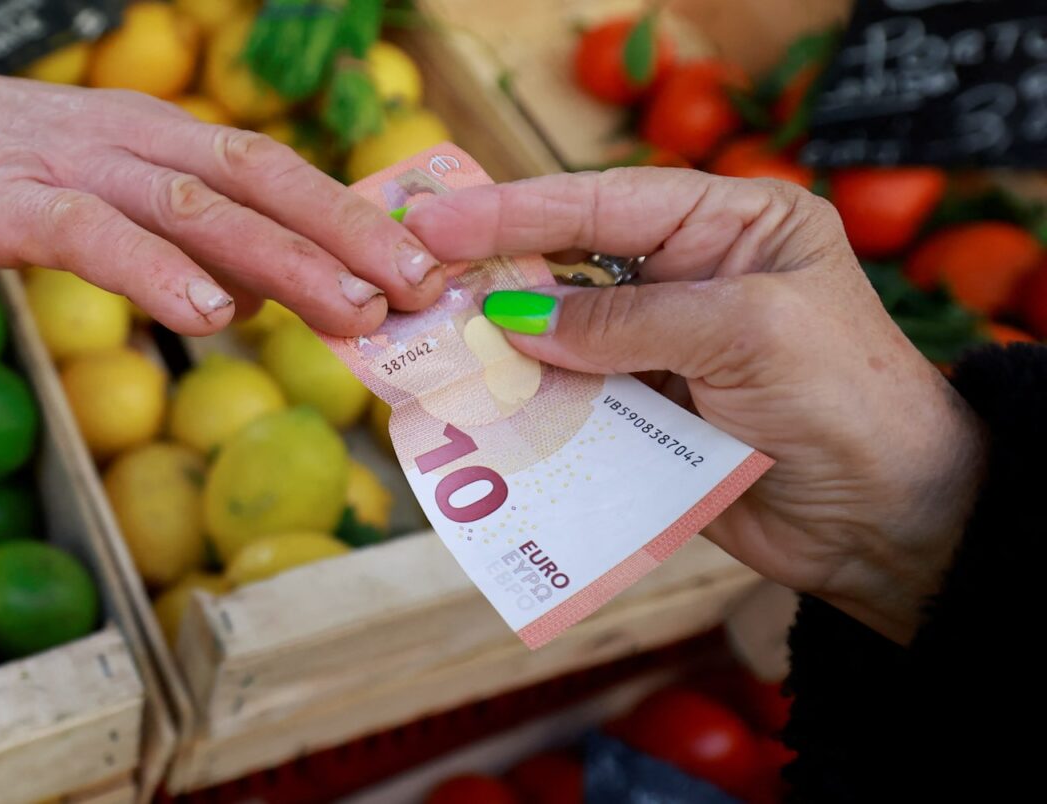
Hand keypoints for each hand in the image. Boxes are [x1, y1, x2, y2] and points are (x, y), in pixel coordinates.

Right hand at [0, 67, 444, 335]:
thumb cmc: (24, 172)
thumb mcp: (119, 195)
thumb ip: (188, 240)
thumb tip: (259, 296)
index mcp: (172, 139)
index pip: (279, 172)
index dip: (353, 216)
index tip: (424, 267)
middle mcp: (141, 141)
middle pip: (259, 181)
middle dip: (345, 236)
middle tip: (418, 290)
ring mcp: (81, 166)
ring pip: (194, 205)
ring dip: (281, 257)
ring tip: (350, 308)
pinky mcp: (15, 202)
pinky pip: (95, 234)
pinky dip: (157, 272)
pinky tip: (208, 312)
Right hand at [406, 168, 985, 643]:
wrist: (888, 523)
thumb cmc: (848, 402)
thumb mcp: (745, 334)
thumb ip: (627, 321)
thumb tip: (515, 320)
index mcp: (731, 224)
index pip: (606, 201)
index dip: (516, 209)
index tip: (439, 217)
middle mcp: (690, 276)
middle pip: (568, 261)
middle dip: (493, 268)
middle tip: (414, 270)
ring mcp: (662, 349)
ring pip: (557, 334)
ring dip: (496, 341)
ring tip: (424, 336)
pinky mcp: (644, 415)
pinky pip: (568, 399)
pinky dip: (522, 401)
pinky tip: (473, 399)